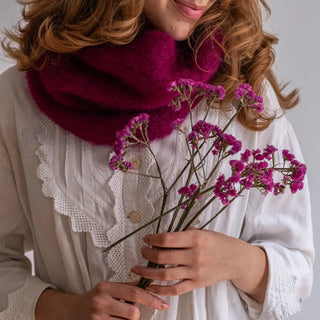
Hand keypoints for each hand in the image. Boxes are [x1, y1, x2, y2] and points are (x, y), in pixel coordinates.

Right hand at [36, 281, 169, 319]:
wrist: (71, 311)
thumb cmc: (93, 299)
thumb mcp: (108, 288)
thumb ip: (126, 287)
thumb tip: (148, 285)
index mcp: (106, 287)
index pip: (134, 291)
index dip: (151, 298)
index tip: (163, 304)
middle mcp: (100, 300)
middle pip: (132, 312)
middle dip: (135, 315)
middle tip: (127, 312)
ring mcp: (96, 316)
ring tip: (116, 316)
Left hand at [130, 229, 267, 301]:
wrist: (236, 259)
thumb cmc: (217, 242)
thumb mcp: (202, 232)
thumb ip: (183, 234)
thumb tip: (161, 238)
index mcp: (195, 238)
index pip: (167, 239)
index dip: (152, 239)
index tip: (146, 239)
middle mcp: (195, 255)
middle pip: (163, 257)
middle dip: (147, 254)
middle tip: (143, 251)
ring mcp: (195, 272)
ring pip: (165, 275)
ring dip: (147, 272)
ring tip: (137, 269)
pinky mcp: (196, 284)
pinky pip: (175, 289)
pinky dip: (160, 290)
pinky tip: (149, 286)